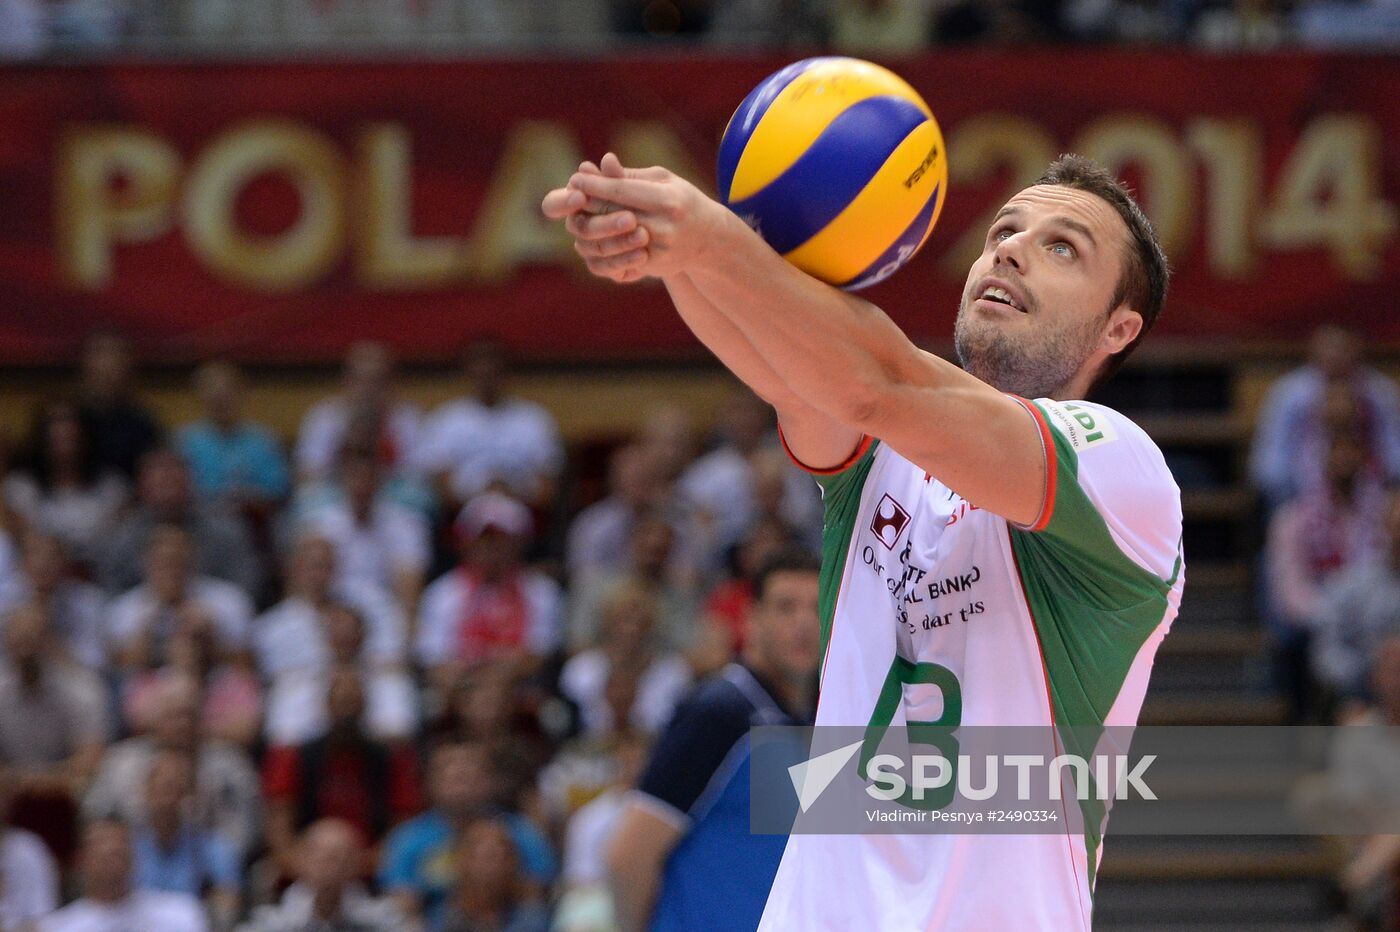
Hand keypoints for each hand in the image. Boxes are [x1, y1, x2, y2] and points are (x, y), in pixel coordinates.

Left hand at [540, 152, 726, 282]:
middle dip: (588, 204)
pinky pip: (619, 258)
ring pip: (612, 239)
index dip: (594, 185)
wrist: (710, 239)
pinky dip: (603, 246)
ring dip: (591, 226)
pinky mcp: (654, 267)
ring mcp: (658, 250)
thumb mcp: (662, 181)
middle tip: (570, 194)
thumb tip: (599, 163)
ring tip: (578, 214)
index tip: (575, 178)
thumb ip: (629, 175)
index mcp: (667, 200)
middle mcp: (664, 227)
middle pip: (613, 215)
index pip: (621, 192)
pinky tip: (591, 236)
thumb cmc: (682, 200)